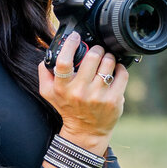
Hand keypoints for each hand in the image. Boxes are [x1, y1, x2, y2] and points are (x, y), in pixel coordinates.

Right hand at [39, 32, 128, 154]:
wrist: (85, 130)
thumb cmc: (67, 107)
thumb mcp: (48, 93)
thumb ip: (44, 72)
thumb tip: (47, 54)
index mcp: (62, 87)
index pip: (64, 61)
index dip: (70, 44)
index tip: (75, 37)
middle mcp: (80, 92)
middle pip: (92, 57)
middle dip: (95, 49)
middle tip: (96, 50)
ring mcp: (98, 96)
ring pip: (108, 62)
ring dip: (108, 57)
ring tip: (105, 60)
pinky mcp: (114, 100)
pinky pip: (122, 73)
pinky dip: (120, 68)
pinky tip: (115, 70)